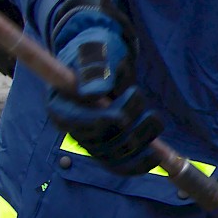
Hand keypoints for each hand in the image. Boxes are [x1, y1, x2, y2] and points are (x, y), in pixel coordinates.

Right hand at [46, 0, 162, 174]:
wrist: (105, 59)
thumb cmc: (96, 51)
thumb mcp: (94, 51)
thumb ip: (93, 69)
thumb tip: (94, 93)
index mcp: (61, 106)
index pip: (75, 123)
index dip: (99, 122)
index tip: (122, 116)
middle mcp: (74, 129)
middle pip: (99, 142)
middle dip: (127, 124)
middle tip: (138, 95)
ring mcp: (91, 141)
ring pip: (115, 155)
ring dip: (141, 139)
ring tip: (154, 117)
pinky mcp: (108, 148)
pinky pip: (121, 166)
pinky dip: (139, 164)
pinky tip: (156, 156)